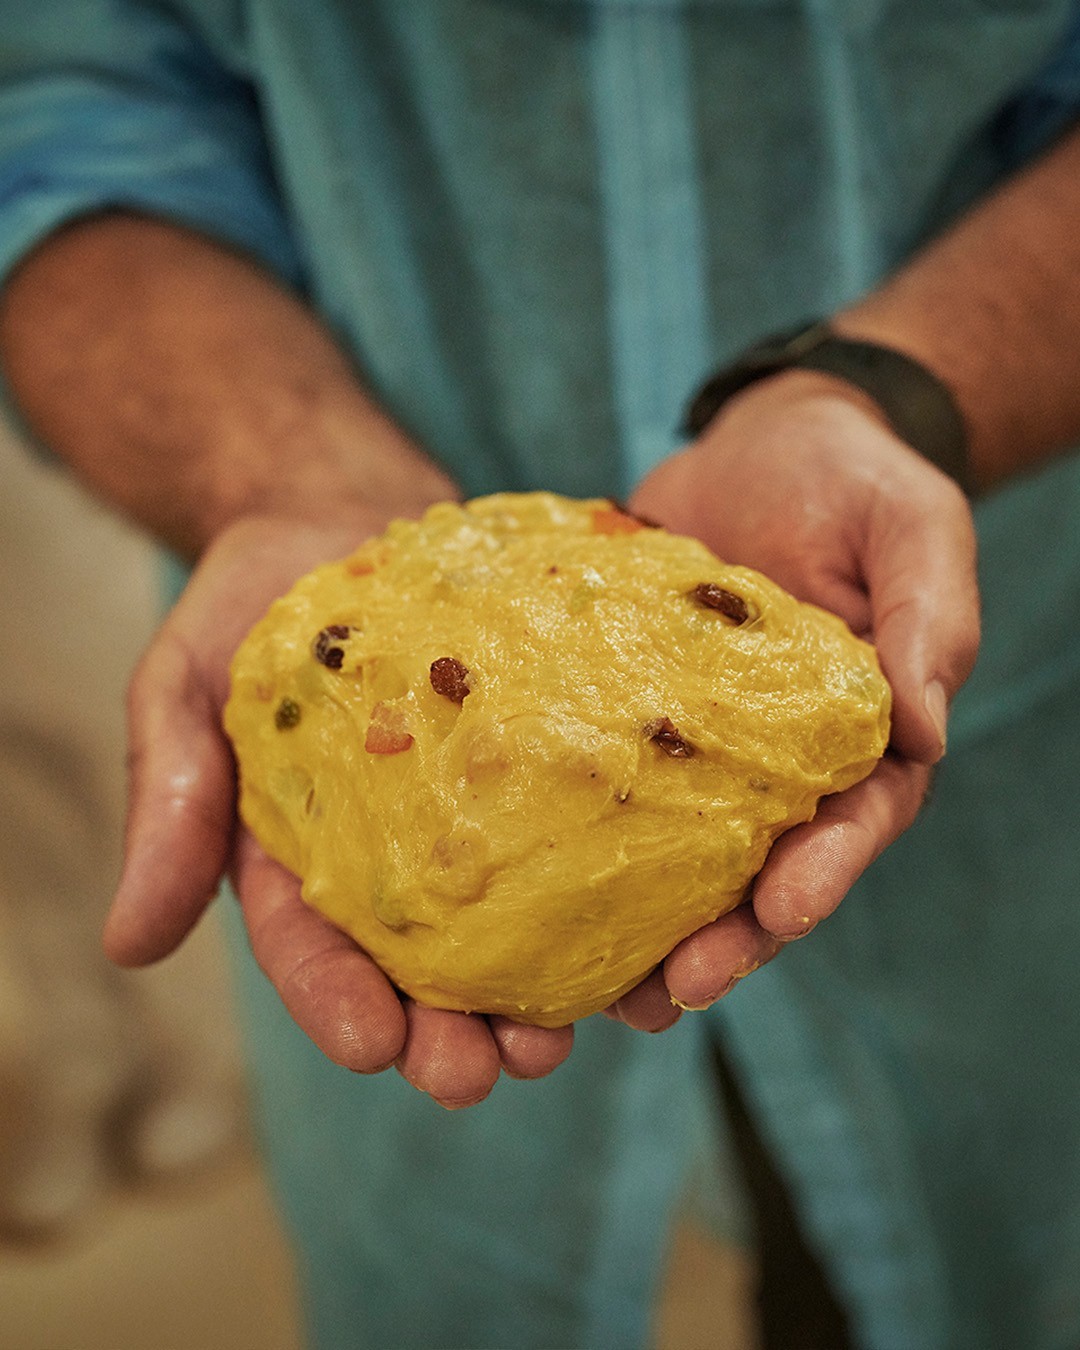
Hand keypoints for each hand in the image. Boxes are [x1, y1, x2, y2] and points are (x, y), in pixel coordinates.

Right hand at [103, 514, 572, 1107]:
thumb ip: (167, 802)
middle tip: (483, 1071)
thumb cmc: (251, 606)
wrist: (342, 518)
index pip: (310, 950)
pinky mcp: (537, 772)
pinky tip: (645, 929)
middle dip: (450, 1032)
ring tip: (569, 1034)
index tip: (375, 1046)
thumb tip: (127, 945)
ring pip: (511, 926)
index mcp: (299, 859)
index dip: (337, 1004)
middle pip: (422, 969)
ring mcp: (473, 818)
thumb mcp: (182, 688)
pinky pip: (578, 834)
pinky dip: (608, 890)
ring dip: (540, 991)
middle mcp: (393, 859)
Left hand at [607, 369, 979, 1030]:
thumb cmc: (850, 480)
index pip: (854, 824)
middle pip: (761, 869)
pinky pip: (605, 787)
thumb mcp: (910, 529)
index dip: (824, 875)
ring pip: (677, 854)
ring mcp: (700, 748)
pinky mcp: (628, 715)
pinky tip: (533, 889)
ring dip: (647, 924)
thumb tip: (924, 725)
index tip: (782, 913)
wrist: (759, 441)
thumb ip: (927, 621)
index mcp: (858, 738)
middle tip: (677, 987)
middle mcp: (779, 763)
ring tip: (603, 989)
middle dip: (728, 934)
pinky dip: (577, 840)